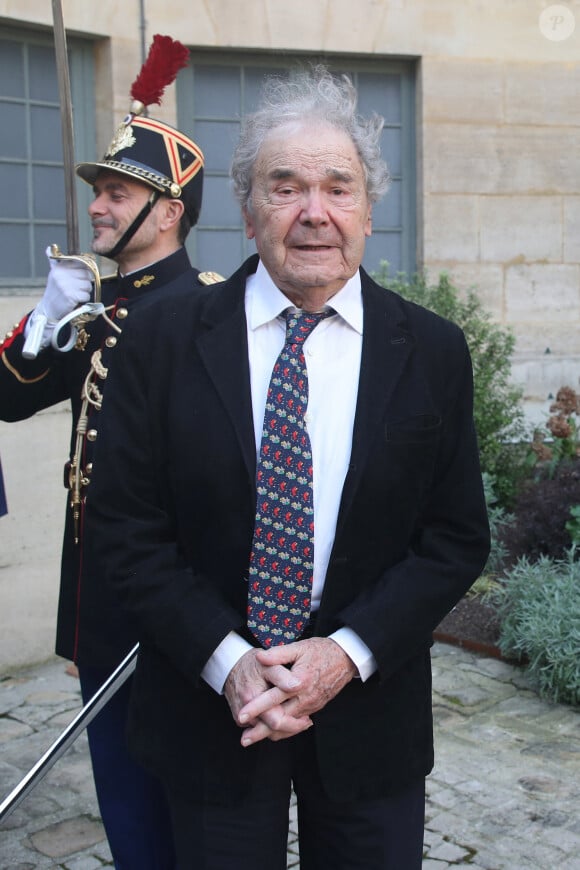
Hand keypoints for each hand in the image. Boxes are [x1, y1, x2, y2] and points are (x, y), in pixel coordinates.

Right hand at [36, 246, 92, 322]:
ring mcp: (65, 285)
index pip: (82, 264)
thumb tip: (49, 247)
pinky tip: (75, 300)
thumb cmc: (55, 291)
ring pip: (88, 285)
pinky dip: (83, 300)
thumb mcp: (54, 274)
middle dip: (85, 283)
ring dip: (84, 292)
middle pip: (87, 275)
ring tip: (75, 294)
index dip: (84, 272)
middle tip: (76, 288)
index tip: (79, 278)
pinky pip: (86, 295)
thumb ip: (56, 262)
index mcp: (60, 267)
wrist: (49, 309)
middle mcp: (62, 274)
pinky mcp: (70, 295)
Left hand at [234, 638, 356, 746]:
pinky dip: (285, 729)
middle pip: (280, 719)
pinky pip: (297, 723)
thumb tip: (259, 657)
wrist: (346, 658)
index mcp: (300, 681)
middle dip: (261, 731)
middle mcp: (306, 697)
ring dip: (271, 733)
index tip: (240, 715)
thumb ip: (278, 654)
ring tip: (254, 738)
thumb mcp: (300, 647)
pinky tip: (273, 731)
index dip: (256, 707)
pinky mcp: (315, 708)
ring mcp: (312, 705)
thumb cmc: (321, 650)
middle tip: (244, 740)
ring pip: (289, 726)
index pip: (273, 698)